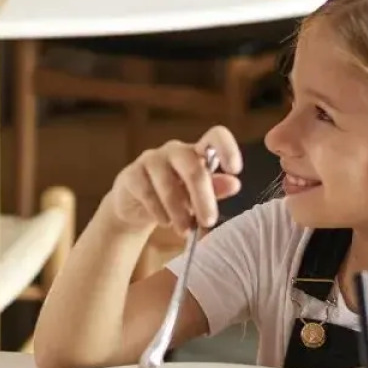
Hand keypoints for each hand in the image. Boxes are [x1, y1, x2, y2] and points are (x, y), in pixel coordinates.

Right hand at [104, 128, 244, 233]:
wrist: (135, 207)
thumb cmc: (174, 198)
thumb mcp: (198, 196)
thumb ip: (215, 189)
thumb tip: (234, 184)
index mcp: (196, 153)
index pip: (215, 137)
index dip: (227, 148)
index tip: (235, 169)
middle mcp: (174, 151)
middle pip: (192, 167)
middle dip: (203, 198)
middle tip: (209, 222)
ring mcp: (150, 160)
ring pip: (168, 184)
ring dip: (179, 211)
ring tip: (185, 230)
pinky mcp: (131, 175)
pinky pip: (147, 193)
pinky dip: (159, 212)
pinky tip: (165, 223)